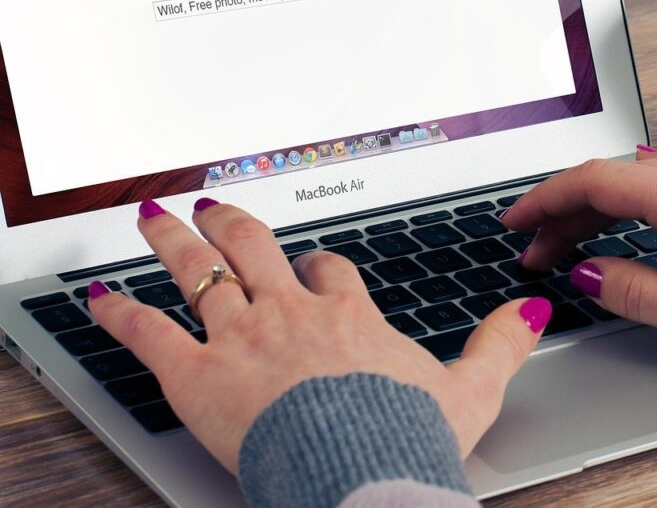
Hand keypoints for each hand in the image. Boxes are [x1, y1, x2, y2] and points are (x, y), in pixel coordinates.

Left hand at [89, 199, 551, 473]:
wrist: (361, 473)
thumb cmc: (406, 438)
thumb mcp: (471, 390)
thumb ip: (500, 345)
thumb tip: (533, 310)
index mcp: (349, 316)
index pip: (327, 271)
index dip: (314, 264)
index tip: (307, 264)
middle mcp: (290, 313)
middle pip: (254, 249)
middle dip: (233, 225)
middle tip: (215, 206)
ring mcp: (242, 337)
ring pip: (200, 272)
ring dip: (173, 241)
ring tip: (154, 215)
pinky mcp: (197, 374)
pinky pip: (149, 332)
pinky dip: (120, 313)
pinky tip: (99, 297)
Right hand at [502, 148, 656, 361]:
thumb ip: (634, 290)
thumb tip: (585, 274)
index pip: (594, 181)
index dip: (545, 200)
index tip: (516, 221)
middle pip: (612, 178)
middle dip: (564, 212)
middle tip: (537, 250)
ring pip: (639, 179)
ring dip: (598, 208)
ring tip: (572, 245)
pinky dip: (633, 204)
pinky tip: (625, 224)